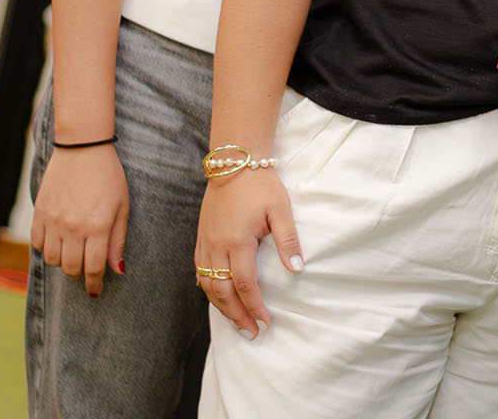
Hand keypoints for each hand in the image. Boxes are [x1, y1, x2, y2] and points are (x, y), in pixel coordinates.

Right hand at [30, 146, 128, 297]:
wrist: (82, 149)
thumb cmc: (109, 177)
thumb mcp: (122, 207)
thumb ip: (117, 240)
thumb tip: (117, 270)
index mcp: (97, 227)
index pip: (94, 268)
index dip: (95, 284)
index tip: (95, 291)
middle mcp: (73, 227)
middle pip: (71, 268)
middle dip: (80, 275)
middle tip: (87, 270)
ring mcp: (53, 221)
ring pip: (53, 260)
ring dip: (64, 262)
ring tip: (74, 253)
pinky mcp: (39, 214)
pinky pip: (37, 244)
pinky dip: (47, 249)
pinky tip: (58, 242)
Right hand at [193, 169, 303, 337]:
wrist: (233, 164)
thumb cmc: (260, 185)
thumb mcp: (281, 209)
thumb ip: (288, 240)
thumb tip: (297, 269)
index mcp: (237, 241)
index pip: (245, 284)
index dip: (255, 306)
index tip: (266, 322)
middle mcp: (216, 246)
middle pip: (223, 291)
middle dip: (237, 315)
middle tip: (251, 332)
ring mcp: (205, 244)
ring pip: (208, 285)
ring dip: (221, 307)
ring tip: (237, 322)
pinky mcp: (200, 239)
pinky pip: (200, 272)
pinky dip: (208, 290)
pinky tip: (217, 298)